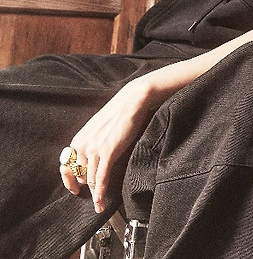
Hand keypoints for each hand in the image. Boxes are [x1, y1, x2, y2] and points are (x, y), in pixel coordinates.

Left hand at [60, 78, 157, 212]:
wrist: (132, 102)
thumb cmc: (119, 112)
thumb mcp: (98, 128)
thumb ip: (91, 142)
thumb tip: (92, 157)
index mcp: (78, 140)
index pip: (66, 166)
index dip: (69, 180)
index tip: (74, 189)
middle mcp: (82, 146)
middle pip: (80, 175)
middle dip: (86, 187)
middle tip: (94, 197)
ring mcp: (94, 149)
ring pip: (91, 179)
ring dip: (95, 195)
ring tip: (99, 205)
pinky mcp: (108, 152)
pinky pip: (101, 178)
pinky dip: (100, 192)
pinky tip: (101, 201)